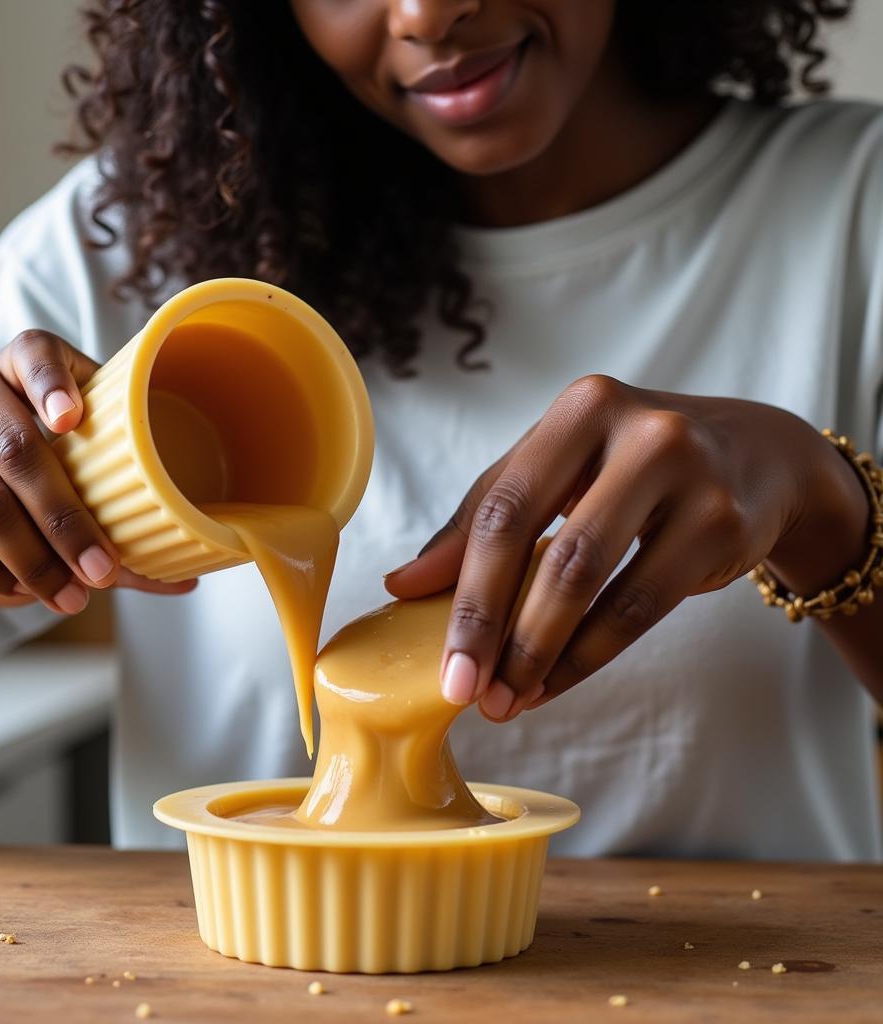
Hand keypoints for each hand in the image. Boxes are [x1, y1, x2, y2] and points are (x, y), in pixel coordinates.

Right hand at [0, 330, 195, 625]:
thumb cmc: (28, 506)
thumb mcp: (76, 503)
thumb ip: (122, 531)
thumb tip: (188, 578)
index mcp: (19, 370)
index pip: (33, 352)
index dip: (53, 382)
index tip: (73, 420)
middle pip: (18, 447)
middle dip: (67, 519)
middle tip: (103, 569)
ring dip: (35, 558)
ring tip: (73, 595)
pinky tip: (22, 591)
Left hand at [385, 375, 868, 721]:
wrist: (757, 458)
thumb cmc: (631, 465)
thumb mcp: (558, 469)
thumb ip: (481, 518)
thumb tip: (402, 583)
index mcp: (581, 410)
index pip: (503, 507)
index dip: (467, 592)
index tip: (445, 661)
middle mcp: (638, 433)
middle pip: (549, 550)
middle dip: (500, 633)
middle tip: (470, 693)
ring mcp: (690, 476)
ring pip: (596, 583)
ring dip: (545, 655)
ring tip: (511, 699)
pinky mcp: (724, 524)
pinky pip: (644, 607)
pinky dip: (592, 655)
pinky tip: (558, 682)